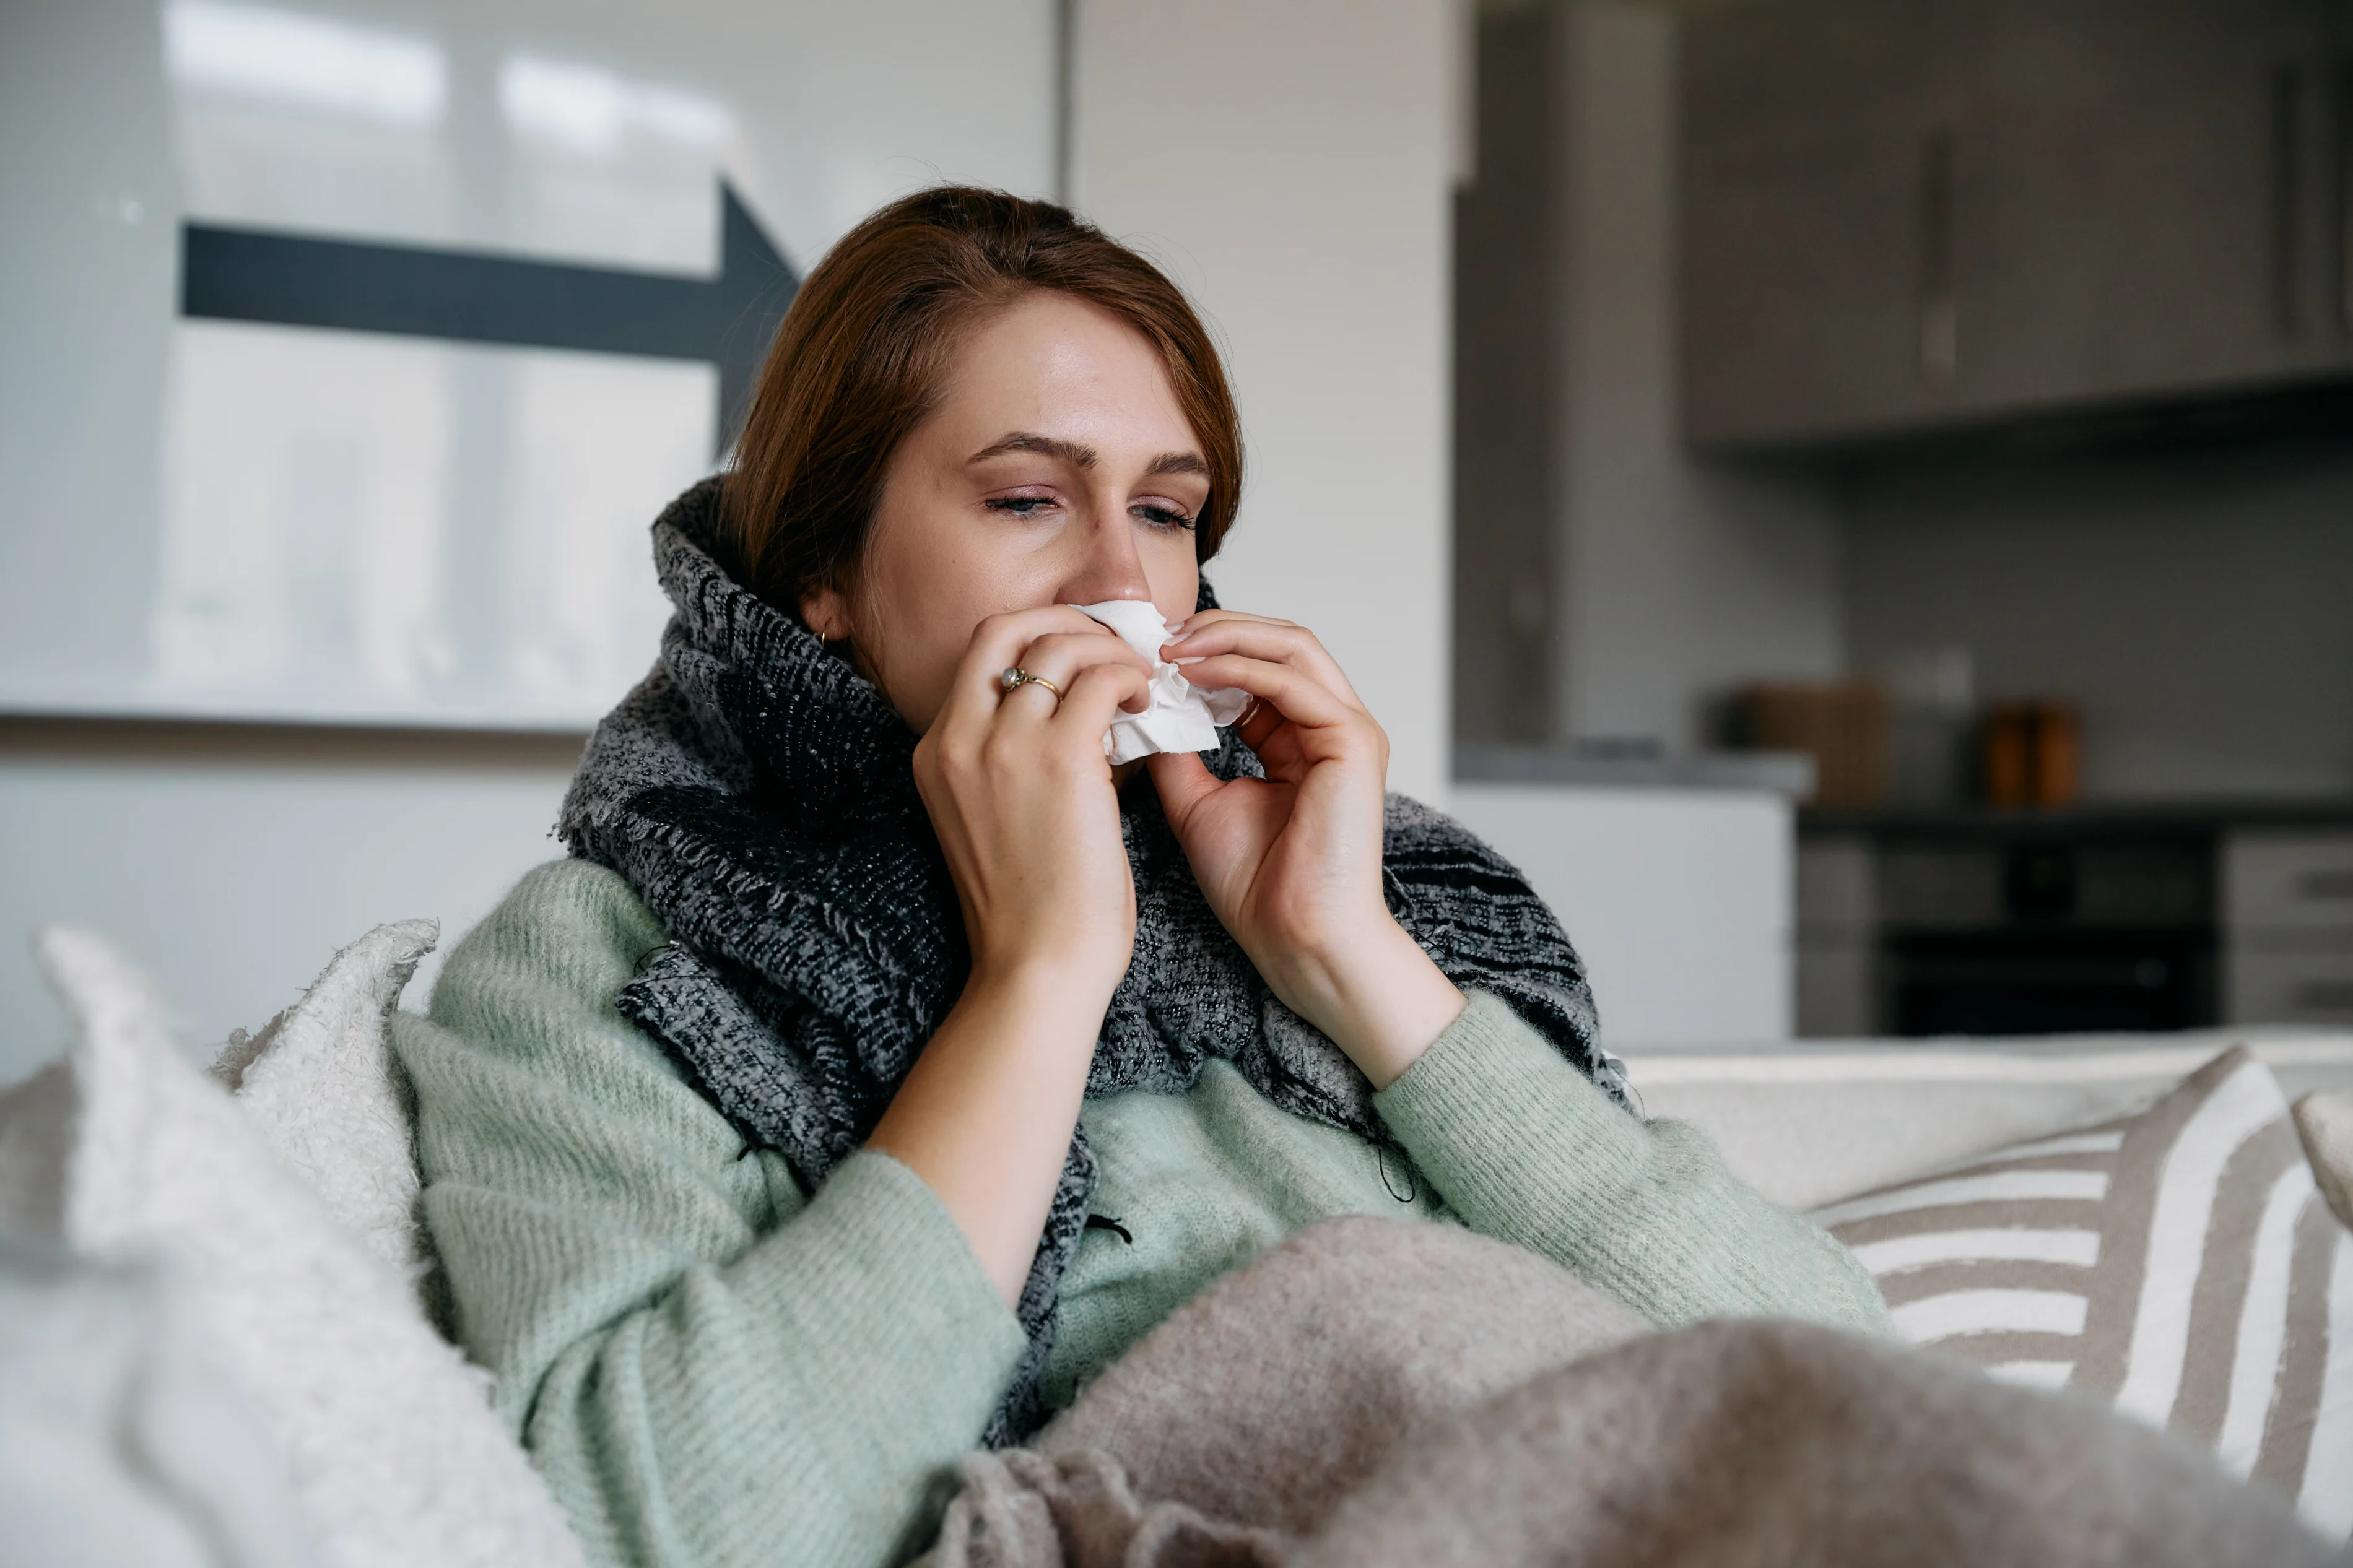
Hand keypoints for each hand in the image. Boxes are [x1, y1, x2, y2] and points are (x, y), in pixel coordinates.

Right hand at [912, 607, 1155, 992]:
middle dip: (1067, 622)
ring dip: (1110, 652)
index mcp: (937, 753)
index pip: (982, 653)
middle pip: (1008, 628)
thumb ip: (1012, 764)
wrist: (1036, 967)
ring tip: (1140, 684)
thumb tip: (1076, 716)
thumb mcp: (994, 821)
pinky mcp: (1060, 759)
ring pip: (1060, 647)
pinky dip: (1132, 679)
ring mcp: (1004, 745)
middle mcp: (959, 738)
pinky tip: (1149, 706)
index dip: (1036, 636)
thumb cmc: (1031, 911)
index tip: (1081, 651)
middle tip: (1114, 647)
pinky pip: (1103, 680)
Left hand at [1146, 611, 1462, 1086]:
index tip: (1142, 651)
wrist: (1296, 939)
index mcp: (1299, 738)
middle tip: (1153, 634)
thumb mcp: (1196, 802)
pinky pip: (1290, 680)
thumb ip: (1178, 751)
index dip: (1201, 650)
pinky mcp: (1352, 741)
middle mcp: (1329, 725)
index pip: (1256, 665)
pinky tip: (1189, 674)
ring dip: (1224, 637)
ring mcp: (1347, 729)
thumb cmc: (1257, 887)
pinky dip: (1237, 668)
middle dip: (1213, 629)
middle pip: (1278, 641)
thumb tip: (1139, 706)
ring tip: (1168, 646)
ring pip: (1290, 645)